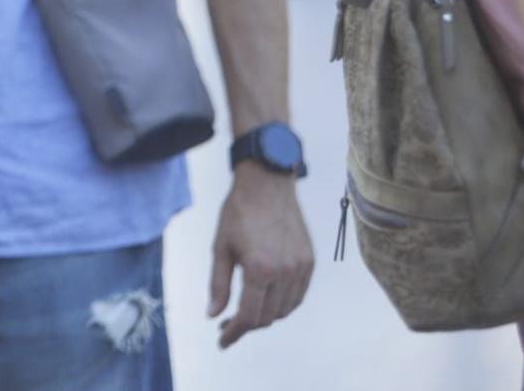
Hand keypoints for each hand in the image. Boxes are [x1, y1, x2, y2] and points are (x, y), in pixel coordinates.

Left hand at [208, 164, 314, 347]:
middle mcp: (285, 272)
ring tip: (246, 311)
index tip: (222, 340)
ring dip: (265, 316)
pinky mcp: (309, 262)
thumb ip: (218, 284)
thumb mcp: (220, 247)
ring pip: (285, 310)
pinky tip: (266, 298)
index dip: (234, 333)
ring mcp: (301, 268)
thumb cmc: (238, 212)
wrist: (267, 183)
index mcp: (260, 269)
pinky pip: (298, 296)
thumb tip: (214, 315)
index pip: (249, 316)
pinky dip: (283, 304)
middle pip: (268, 317)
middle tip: (228, 323)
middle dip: (247, 325)